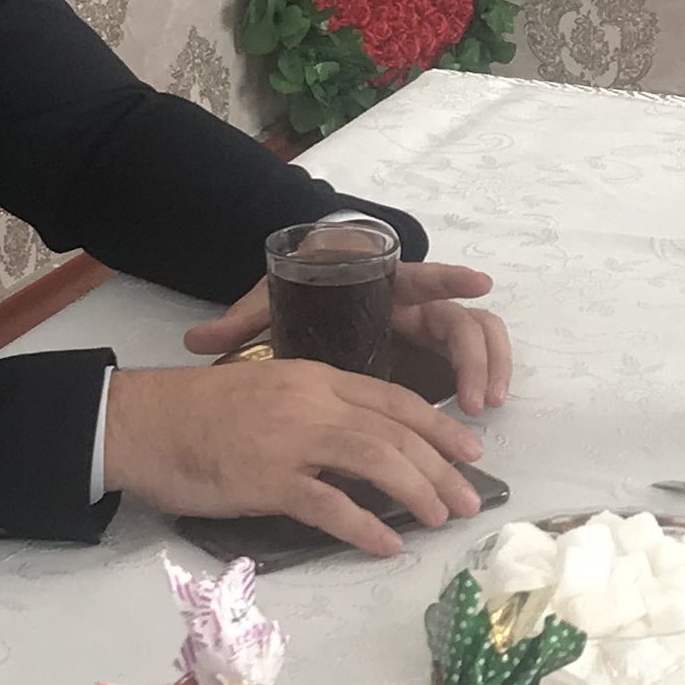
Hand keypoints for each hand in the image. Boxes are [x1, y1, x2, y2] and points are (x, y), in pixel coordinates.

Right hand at [106, 355, 491, 556]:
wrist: (143, 421)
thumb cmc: (201, 412)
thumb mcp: (271, 394)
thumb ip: (317, 412)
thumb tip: (360, 448)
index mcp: (317, 378)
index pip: (395, 399)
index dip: (439, 426)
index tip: (470, 451)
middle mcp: (313, 402)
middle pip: (397, 432)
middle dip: (442, 468)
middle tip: (469, 500)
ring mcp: (291, 439)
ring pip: (376, 460)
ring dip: (417, 492)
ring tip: (440, 519)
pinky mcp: (267, 478)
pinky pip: (329, 504)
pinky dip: (364, 526)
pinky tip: (386, 545)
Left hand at [186, 261, 514, 412]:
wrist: (310, 286)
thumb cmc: (298, 289)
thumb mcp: (272, 300)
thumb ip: (242, 319)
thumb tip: (197, 339)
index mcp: (381, 281)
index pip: (425, 275)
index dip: (451, 278)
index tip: (480, 284)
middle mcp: (414, 302)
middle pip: (461, 319)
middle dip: (475, 356)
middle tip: (474, 399)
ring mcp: (427, 325)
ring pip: (477, 337)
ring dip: (487, 368)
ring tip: (482, 408)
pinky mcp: (431, 349)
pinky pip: (468, 358)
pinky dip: (481, 375)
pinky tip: (477, 408)